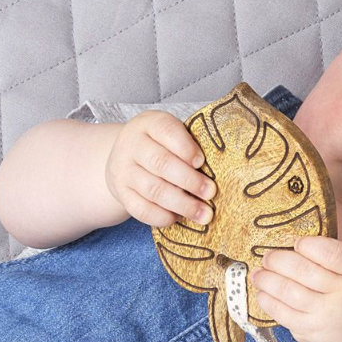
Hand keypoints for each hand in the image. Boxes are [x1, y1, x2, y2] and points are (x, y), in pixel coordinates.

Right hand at [105, 110, 215, 227]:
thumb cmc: (161, 145)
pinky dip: (162, 217)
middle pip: (161, 163)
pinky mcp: (121, 193)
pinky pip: (141, 209)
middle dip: (190, 180)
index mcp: (149, 123)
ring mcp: (122, 170)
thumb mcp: (172, 135)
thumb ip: (190, 146)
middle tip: (211, 193)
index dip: (186, 147)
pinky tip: (178, 218)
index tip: (202, 162)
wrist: (125, 157)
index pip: (167, 131)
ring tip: (204, 214)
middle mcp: (132, 144)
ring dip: (182, 204)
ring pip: (153, 189)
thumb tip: (219, 172)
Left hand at [250, 236, 341, 341]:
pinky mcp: (308, 331)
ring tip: (258, 272)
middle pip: (304, 271)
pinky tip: (262, 292)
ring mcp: (325, 316)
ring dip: (267, 279)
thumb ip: (336, 256)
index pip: (335, 254)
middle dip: (279, 260)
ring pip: (289, 291)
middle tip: (268, 255)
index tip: (296, 242)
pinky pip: (281, 312)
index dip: (310, 245)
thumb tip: (293, 241)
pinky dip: (267, 299)